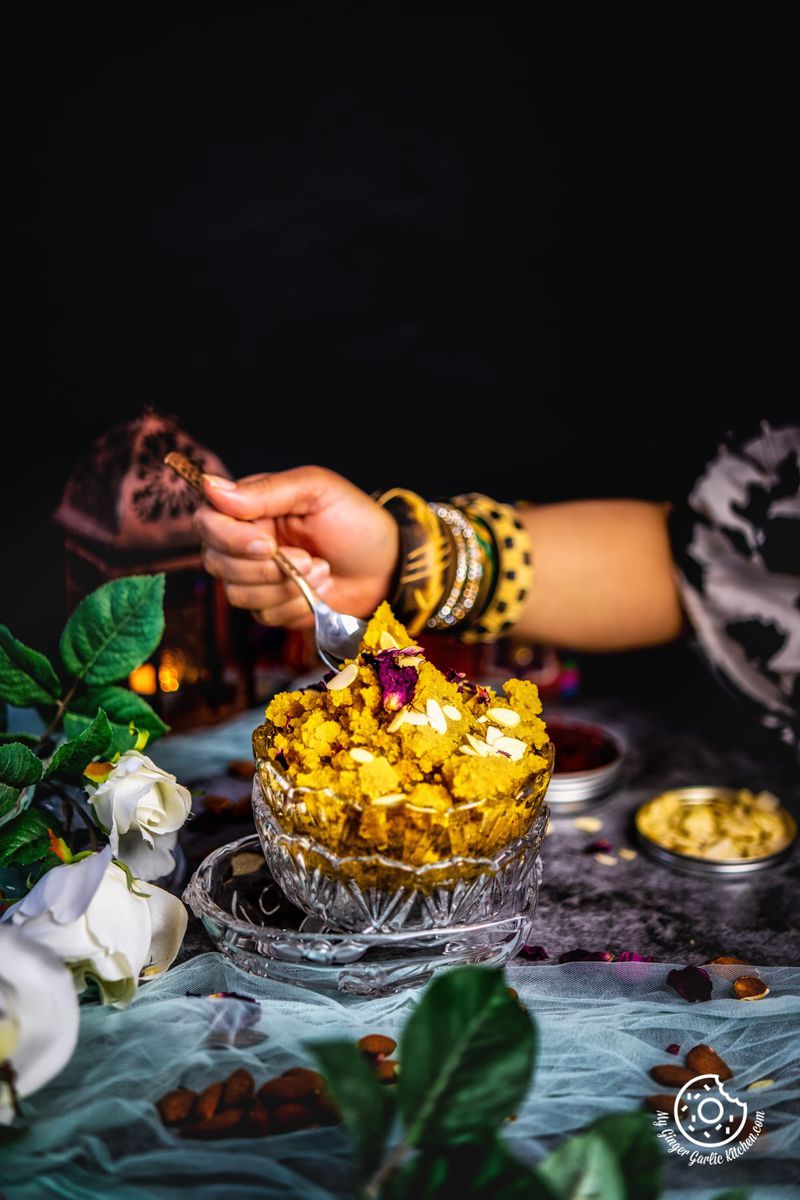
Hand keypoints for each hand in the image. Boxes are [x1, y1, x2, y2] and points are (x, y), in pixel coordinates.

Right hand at [193, 466, 399, 627]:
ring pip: (237, 593)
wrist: (387, 567)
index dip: (229, 538)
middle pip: (216, 562)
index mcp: (251, 507)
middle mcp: (244, 541)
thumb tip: (211, 486)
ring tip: (321, 569)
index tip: (268, 545)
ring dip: (285, 587)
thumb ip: (266, 490)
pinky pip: (262, 615)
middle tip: (308, 559)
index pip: (208, 521)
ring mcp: (256, 576)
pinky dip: (294, 606)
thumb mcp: (317, 491)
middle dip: (263, 569)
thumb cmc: (356, 522)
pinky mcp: (270, 606)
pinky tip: (319, 590)